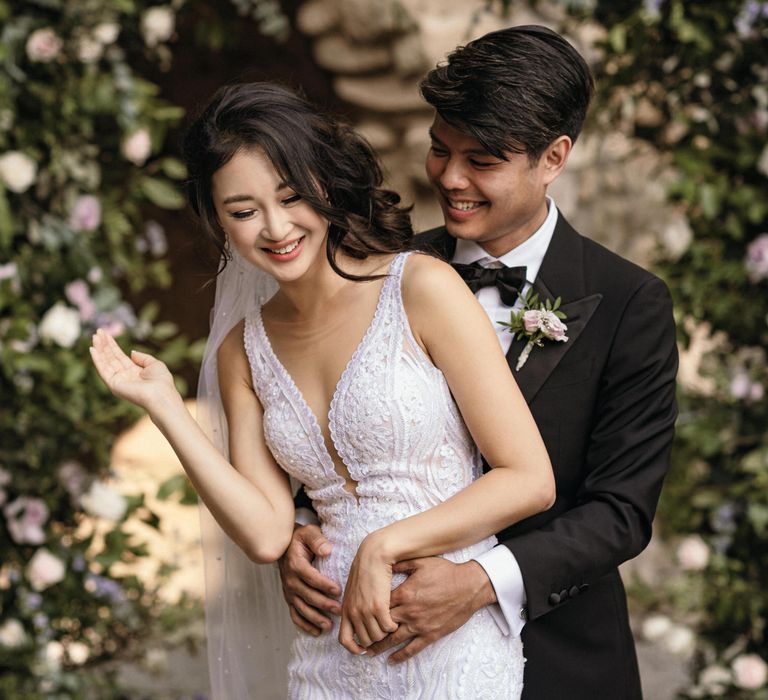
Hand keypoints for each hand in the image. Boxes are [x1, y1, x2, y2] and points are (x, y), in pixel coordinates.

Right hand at [89, 329, 178, 412]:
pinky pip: (103, 370)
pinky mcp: (113, 385)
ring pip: (105, 362)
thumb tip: (131, 352)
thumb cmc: (161, 381)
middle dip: (104, 345)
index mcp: (133, 372)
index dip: (112, 345)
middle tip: (98, 332)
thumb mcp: (154, 364)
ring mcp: (118, 381)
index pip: (119, 356)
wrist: (161, 395)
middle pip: (111, 357)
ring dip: (99, 349)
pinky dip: (97, 359)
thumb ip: (142, 357)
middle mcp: (124, 376)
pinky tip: (93, 349)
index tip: (105, 334)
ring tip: (94, 337)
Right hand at [278, 524, 341, 635]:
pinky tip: (316, 631)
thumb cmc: (301, 538)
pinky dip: (304, 625)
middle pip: (307, 595)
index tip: (338, 591)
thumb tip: (327, 550)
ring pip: (301, 608)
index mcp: (296, 564)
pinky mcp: (290, 598)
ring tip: (329, 626)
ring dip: (315, 618)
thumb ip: (318, 540)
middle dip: (324, 604)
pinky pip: (295, 614)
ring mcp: (289, 591)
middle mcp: (290, 580)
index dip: (324, 585)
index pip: (311, 577)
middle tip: (339, 610)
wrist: (284, 545)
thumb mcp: (309, 533)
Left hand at [339, 535, 398, 654]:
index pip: (344, 640)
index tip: (363, 649)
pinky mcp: (379, 606)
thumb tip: (355, 617)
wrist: (373, 555)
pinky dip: (393, 626)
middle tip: (383, 631)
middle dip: (375, 640)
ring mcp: (365, 611)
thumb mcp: (353, 589)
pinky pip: (388, 627)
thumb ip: (352, 605)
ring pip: (377, 636)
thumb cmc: (366, 569)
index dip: (354, 649)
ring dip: (385, 633)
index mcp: (346, 609)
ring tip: (390, 624)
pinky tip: (395, 619)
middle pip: (365, 641)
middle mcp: (354, 613)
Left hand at [368, 557, 494, 662]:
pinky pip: (412, 648)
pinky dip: (400, 656)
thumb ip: (402, 564)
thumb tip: (387, 563)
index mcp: (404, 593)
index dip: (369, 609)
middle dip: (370, 630)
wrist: (469, 585)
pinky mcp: (430, 634)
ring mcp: (419, 624)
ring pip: (394, 639)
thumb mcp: (422, 562)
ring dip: (380, 646)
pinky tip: (391, 660)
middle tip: (358, 636)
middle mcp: (409, 611)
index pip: (380, 604)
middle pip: (383, 624)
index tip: (360, 613)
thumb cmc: (446, 572)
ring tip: (369, 651)